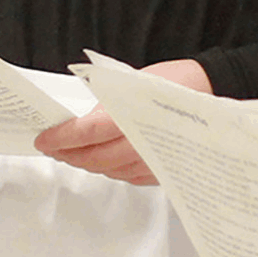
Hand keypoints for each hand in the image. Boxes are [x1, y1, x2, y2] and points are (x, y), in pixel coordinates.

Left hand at [33, 58, 213, 184]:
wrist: (214, 93)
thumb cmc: (176, 82)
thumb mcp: (134, 80)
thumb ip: (107, 101)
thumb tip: (81, 118)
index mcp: (134, 118)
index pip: (87, 134)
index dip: (62, 139)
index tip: (43, 139)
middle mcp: (143, 147)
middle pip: (95, 159)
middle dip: (68, 155)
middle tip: (51, 147)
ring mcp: (154, 164)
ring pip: (109, 171)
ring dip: (87, 163)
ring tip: (72, 153)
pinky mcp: (163, 173)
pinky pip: (127, 176)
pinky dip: (109, 169)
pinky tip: (100, 160)